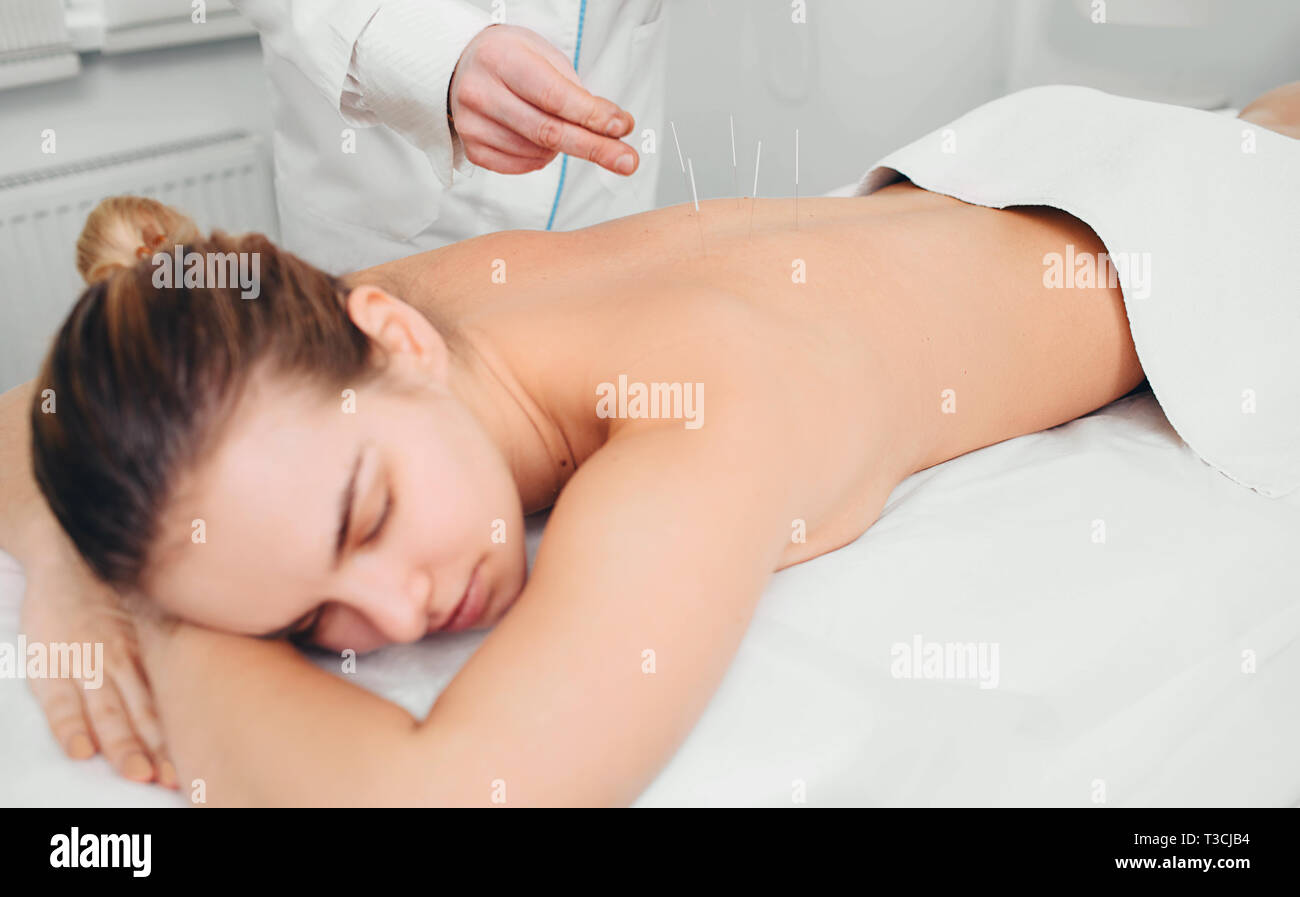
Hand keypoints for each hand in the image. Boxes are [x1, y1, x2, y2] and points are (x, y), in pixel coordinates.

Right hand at [19, 548, 177, 788]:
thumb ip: (175, 632)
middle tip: (172, 777)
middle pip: (143, 712)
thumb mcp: (154, 604)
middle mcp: (121, 659)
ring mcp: (85, 663)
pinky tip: (82, 750)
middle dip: (158, 748)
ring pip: (108, 713)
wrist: (68, 550)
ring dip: (123, 746)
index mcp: (149, 647)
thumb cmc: (117, 584)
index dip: (181, 729)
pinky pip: (60, 703)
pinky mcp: (51, 664)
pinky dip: (70, 728)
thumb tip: (225, 637)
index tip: (198, 758)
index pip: (167, 697)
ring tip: (137, 773)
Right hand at [449, 24, 637, 175]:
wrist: (461, 66)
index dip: (592, 115)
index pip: (554, 96)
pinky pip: (522, 166)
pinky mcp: (472, 148)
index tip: (623, 127)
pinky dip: (542, 158)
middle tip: (627, 161)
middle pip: (548, 132)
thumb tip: (613, 127)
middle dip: (594, 148)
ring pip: (538, 152)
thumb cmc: (510, 59)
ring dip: (564, 147)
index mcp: (500, 59)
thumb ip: (574, 90)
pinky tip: (541, 141)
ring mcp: (472, 124)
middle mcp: (480, 92)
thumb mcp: (543, 56)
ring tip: (562, 127)